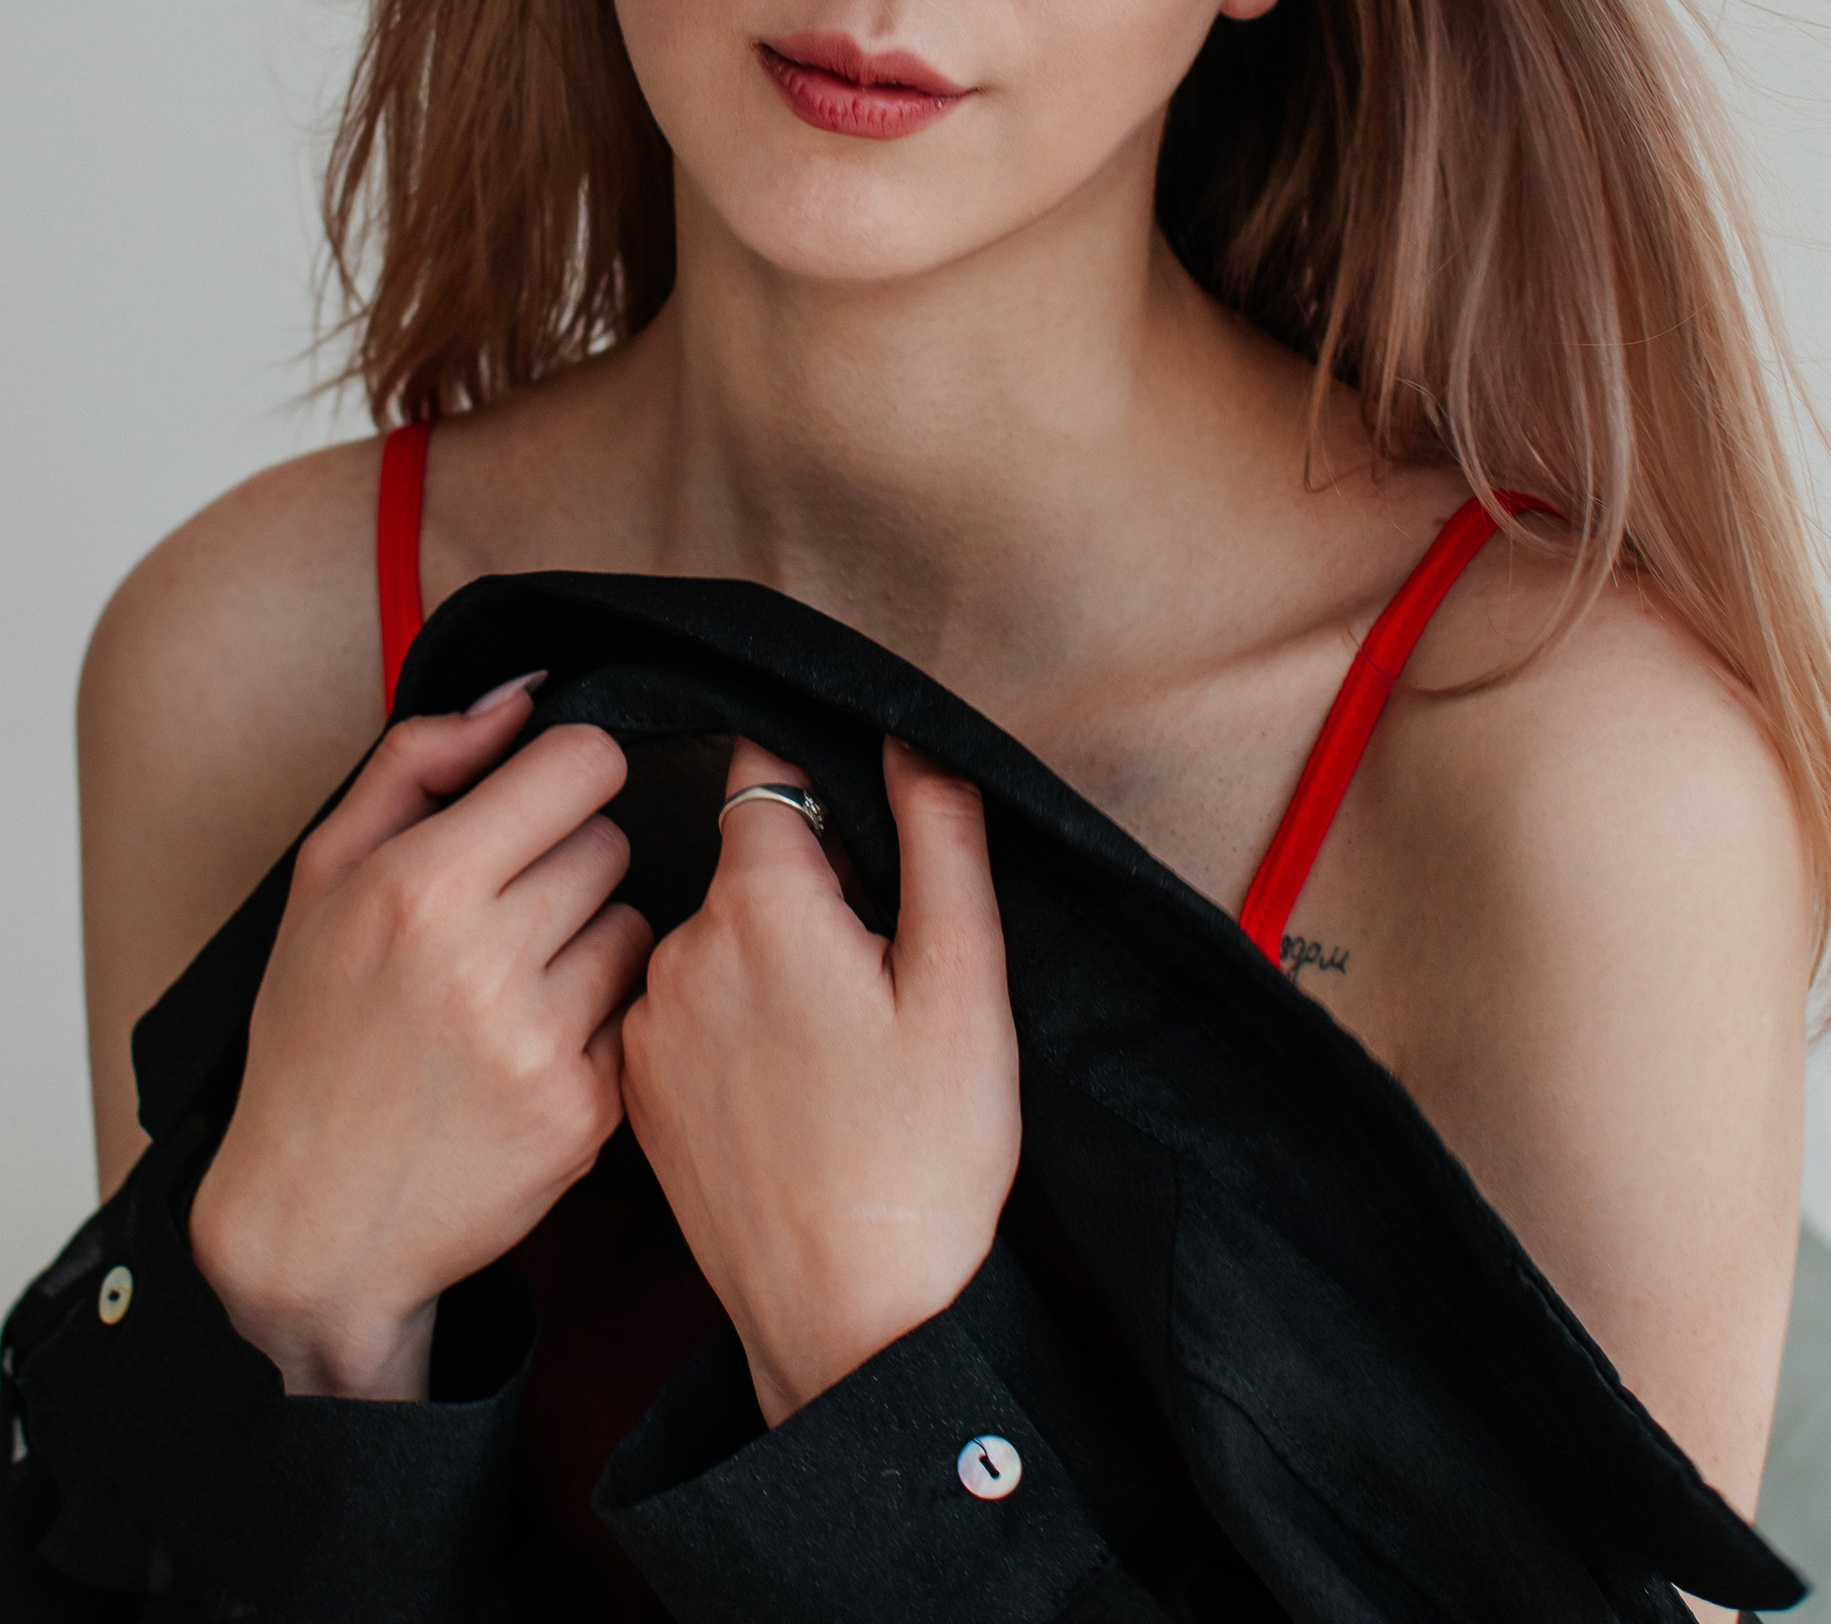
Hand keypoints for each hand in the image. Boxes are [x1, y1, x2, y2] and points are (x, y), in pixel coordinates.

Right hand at [189, 683, 649, 1400]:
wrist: (311, 1222)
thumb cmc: (312, 1038)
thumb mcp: (324, 878)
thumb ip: (417, 762)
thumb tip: (517, 699)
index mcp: (419, 884)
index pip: (581, 765)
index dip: (566, 777)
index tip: (542, 804)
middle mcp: (482, 959)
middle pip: (611, 843)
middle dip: (568, 865)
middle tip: (505, 915)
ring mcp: (540, 1042)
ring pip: (636, 927)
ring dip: (590, 944)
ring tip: (514, 986)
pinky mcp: (584, 1113)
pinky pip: (636, 1015)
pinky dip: (596, 1025)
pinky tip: (530, 1050)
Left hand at [621, 735, 1020, 1426]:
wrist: (854, 1322)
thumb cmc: (924, 1153)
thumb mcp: (965, 980)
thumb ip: (938, 833)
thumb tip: (907, 734)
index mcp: (762, 906)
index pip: (765, 775)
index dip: (823, 791)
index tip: (864, 844)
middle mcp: (681, 953)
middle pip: (744, 864)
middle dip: (806, 888)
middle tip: (874, 974)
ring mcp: (648, 1029)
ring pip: (714, 941)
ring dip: (765, 960)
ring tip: (835, 1048)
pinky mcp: (637, 1098)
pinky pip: (686, 1016)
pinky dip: (731, 1027)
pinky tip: (786, 1091)